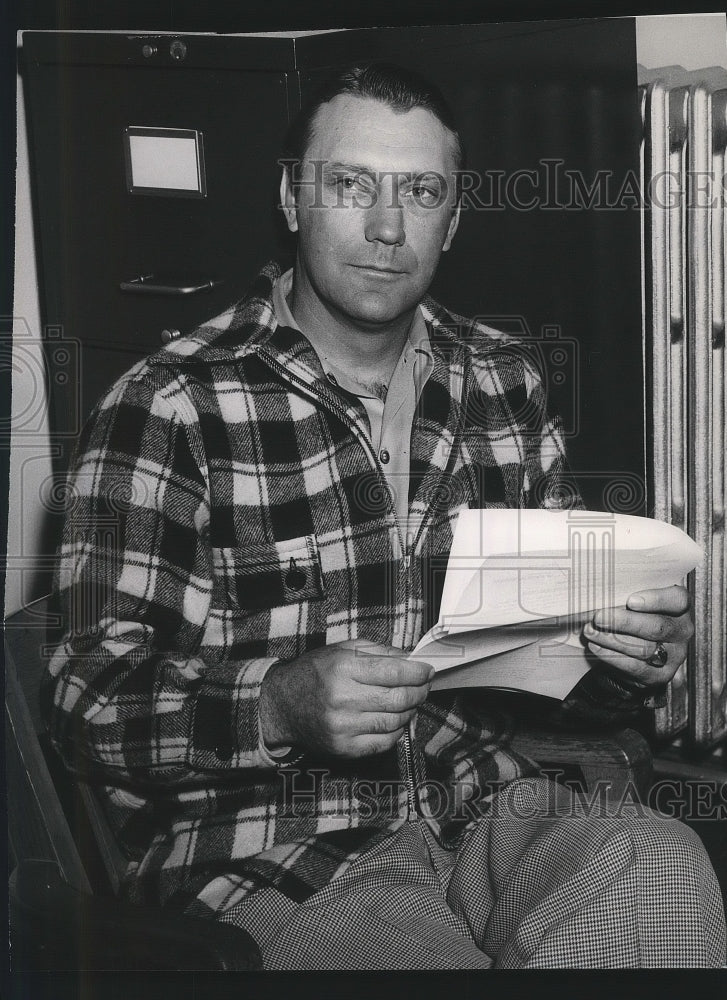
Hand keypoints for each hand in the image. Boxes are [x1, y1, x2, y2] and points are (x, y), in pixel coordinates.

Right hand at [259, 640, 433, 757]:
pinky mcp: (343, 748)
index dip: (417, 672)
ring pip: (395, 721)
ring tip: (411, 702)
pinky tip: (396, 720)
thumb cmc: (314, 673)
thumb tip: (411, 658)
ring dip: (410, 711)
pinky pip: (384, 742)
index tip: (428, 670)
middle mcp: (342, 698)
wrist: (282, 705)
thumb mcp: (341, 650)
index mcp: (342, 668)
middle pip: (398, 698)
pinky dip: (397, 731)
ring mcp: (343, 726)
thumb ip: (377, 651)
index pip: (393, 671)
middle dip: (419, 691)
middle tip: (424, 686)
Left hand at [582, 585, 692, 690]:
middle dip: (625, 622)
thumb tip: (602, 595)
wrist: (637, 655)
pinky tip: (596, 647)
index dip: (656, 599)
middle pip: (658, 626)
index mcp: (680, 608)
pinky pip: (636, 667)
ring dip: (612, 639)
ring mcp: (675, 655)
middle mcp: (682, 631)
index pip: (678, 600)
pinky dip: (612, 656)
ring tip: (590, 631)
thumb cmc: (636, 618)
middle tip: (598, 617)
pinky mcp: (661, 675)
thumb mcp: (637, 605)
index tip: (630, 600)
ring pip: (644, 648)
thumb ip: (628, 598)